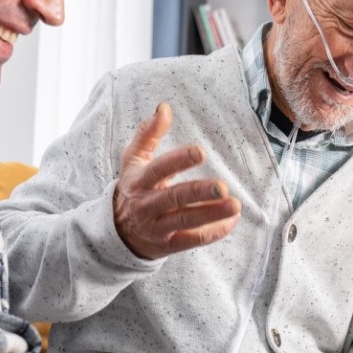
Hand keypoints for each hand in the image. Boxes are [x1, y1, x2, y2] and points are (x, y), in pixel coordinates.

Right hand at [114, 103, 240, 258]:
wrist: (117, 232)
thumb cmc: (133, 187)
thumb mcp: (133, 160)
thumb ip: (148, 133)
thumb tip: (164, 107)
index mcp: (139, 181)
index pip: (158, 169)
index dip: (178, 161)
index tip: (200, 152)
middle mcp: (146, 205)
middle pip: (174, 198)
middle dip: (199, 193)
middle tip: (222, 188)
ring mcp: (157, 227)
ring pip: (185, 221)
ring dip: (211, 215)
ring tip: (235, 206)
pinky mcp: (168, 245)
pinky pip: (191, 240)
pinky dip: (213, 233)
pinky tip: (231, 221)